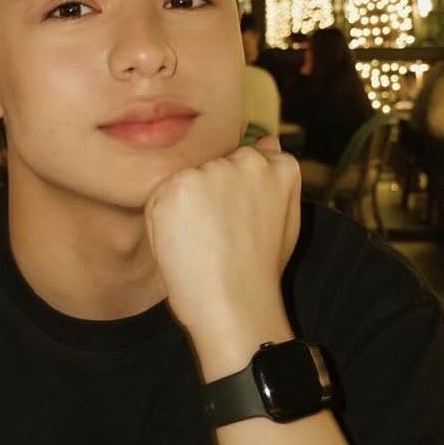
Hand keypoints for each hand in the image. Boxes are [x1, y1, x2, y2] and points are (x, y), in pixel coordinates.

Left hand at [144, 136, 299, 376]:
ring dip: (184, 204)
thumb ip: (274, 176)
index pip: (245, 161)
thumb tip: (268, 140)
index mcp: (280, 166)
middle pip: (214, 166)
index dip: (234, 196)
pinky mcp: (179, 184)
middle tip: (218, 236)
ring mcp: (213, 170)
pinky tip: (184, 241)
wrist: (234, 304)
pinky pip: (160, 193)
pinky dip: (162, 217)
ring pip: (186, 178)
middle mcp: (248, 159)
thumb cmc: (258, 270)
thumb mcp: (283, 218)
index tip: (237, 225)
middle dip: (210, 193)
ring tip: (202, 241)